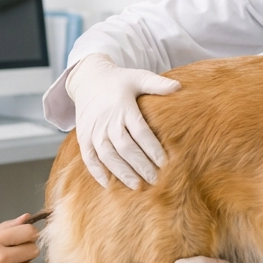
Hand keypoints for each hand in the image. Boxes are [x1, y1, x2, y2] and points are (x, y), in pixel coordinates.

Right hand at [66, 53, 179, 188]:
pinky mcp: (83, 137)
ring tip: (136, 186)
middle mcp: (107, 120)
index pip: (140, 132)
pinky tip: (108, 184)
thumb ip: (157, 84)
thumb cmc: (119, 81)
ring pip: (107, 156)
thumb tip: (179, 87)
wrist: (87, 79)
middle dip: (141, 165)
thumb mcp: (138, 77)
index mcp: (123, 107)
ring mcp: (93, 130)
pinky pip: (88, 158)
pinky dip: (96, 172)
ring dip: (121, 172)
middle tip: (155, 180)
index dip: (152, 149)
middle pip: (125, 147)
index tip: (165, 163)